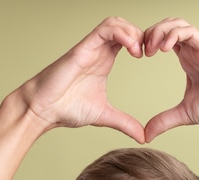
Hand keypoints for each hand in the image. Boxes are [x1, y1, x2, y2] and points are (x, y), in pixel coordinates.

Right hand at [21, 17, 145, 142]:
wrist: (44, 110)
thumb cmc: (66, 109)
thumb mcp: (105, 116)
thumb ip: (125, 123)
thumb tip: (143, 138)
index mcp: (105, 60)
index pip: (128, 39)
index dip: (144, 43)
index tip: (154, 59)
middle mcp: (98, 50)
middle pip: (124, 25)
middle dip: (142, 34)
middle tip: (152, 52)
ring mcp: (90, 47)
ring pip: (115, 22)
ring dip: (133, 32)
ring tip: (141, 51)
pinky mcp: (82, 48)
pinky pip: (105, 29)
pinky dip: (122, 34)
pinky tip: (132, 50)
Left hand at [142, 18, 198, 141]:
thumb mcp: (184, 114)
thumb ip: (164, 121)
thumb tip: (146, 135)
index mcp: (188, 59)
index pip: (164, 39)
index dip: (147, 42)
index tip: (137, 57)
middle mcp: (194, 50)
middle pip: (167, 26)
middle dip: (149, 33)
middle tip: (139, 52)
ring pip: (176, 23)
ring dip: (158, 31)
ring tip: (149, 49)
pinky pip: (188, 31)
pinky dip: (173, 35)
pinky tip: (163, 49)